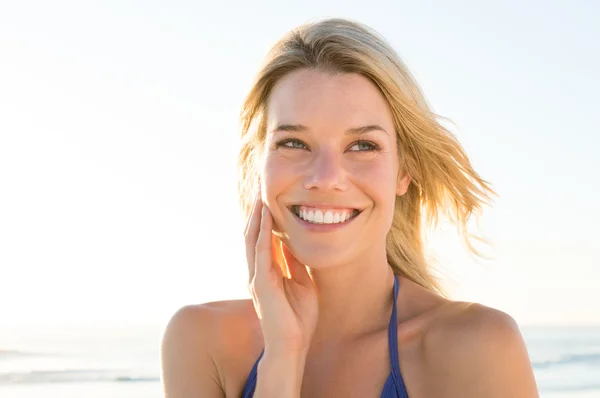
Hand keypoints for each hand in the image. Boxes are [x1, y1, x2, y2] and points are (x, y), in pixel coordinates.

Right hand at [245, 192, 317, 353]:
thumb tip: (294, 243)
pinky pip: (260, 252)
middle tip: (260, 188)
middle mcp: (257, 271)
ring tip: (260, 195)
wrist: (292, 345)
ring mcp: (257, 277)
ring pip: (252, 239)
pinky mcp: (261, 283)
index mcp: (266, 271)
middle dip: (257, 211)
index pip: (263, 239)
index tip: (269, 197)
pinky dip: (262, 233)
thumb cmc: (298, 318)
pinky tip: (265, 216)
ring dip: (256, 216)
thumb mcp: (302, 282)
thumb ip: (294, 263)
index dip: (265, 218)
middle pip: (253, 234)